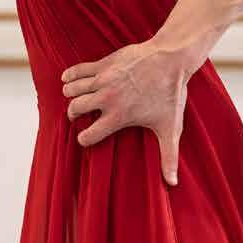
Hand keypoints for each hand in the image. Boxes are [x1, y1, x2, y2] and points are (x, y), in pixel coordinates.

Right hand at [62, 40, 190, 184]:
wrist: (171, 60)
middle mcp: (107, 98)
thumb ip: (169, 156)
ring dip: (71, 95)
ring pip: (72, 90)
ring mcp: (103, 79)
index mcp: (119, 116)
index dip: (85, 139)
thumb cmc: (171, 94)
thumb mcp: (170, 127)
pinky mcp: (103, 64)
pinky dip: (69, 76)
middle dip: (74, 115)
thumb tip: (173, 183)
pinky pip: (76, 71)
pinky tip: (69, 80)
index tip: (87, 138)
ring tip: (78, 98)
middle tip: (78, 115)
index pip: (88, 135)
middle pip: (75, 109)